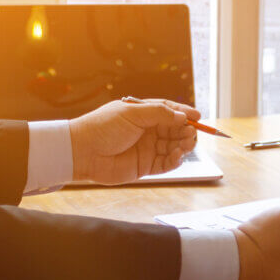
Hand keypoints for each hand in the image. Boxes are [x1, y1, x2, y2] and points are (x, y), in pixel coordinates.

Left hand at [69, 99, 199, 184]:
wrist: (82, 152)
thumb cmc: (103, 127)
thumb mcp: (132, 113)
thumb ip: (159, 113)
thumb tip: (181, 117)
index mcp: (143, 114)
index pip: (169, 112)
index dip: (184, 114)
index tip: (198, 117)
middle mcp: (147, 131)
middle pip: (175, 130)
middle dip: (186, 131)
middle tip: (192, 133)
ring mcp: (147, 149)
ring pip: (173, 147)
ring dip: (183, 146)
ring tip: (186, 145)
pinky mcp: (145, 167)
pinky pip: (166, 164)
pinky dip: (174, 161)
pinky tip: (177, 157)